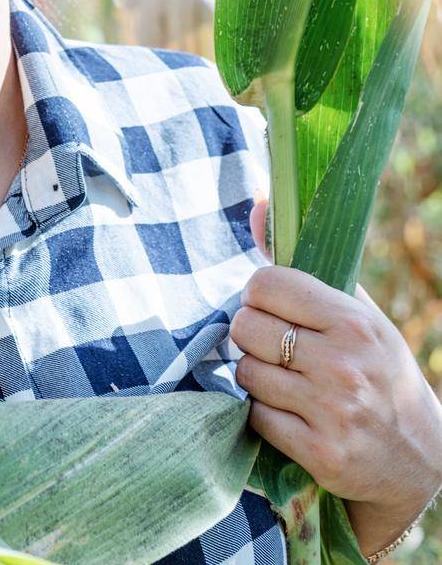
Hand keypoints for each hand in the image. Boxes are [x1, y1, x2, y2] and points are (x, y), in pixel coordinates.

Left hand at [230, 198, 441, 557]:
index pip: (266, 284)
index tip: (271, 308)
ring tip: (283, 380)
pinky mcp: (321, 454)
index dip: (258, 295)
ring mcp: (331, 411)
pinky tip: (289, 413)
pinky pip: (256, 418)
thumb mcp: (357, 313)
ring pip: (245, 373)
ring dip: (254, 376)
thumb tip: (257, 205)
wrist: (420, 459)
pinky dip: (263, 415)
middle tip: (272, 346)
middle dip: (250, 335)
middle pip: (245, 327)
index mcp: (353, 321)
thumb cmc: (380, 372)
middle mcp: (343, 364)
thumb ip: (305, 260)